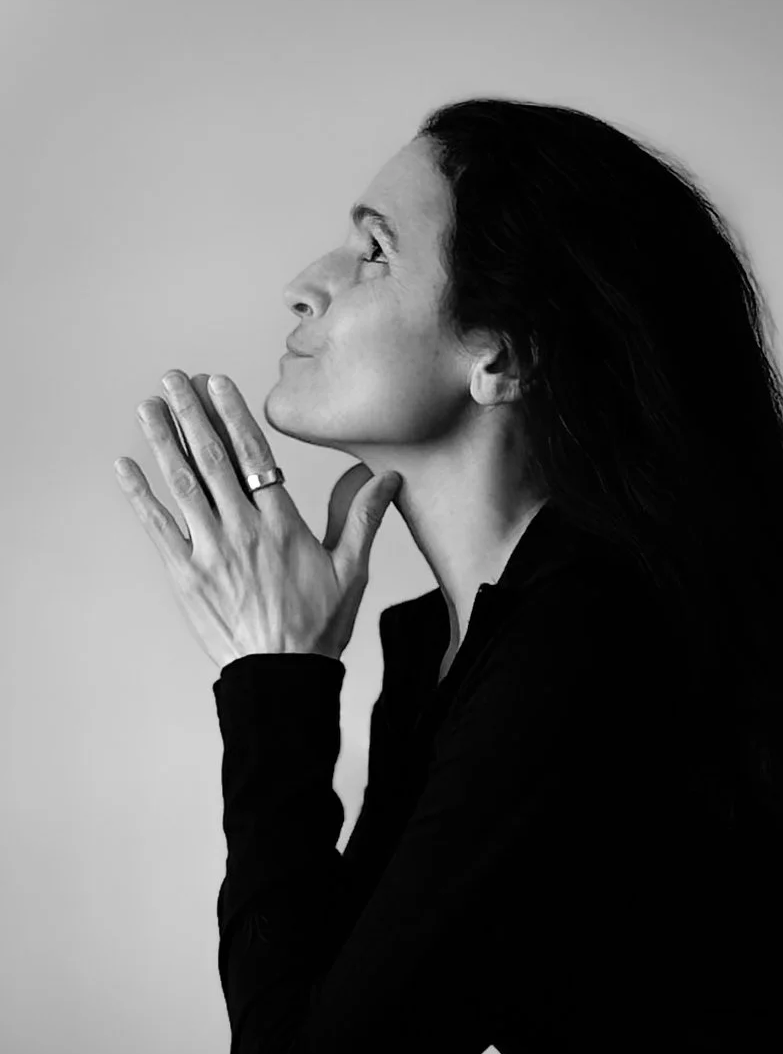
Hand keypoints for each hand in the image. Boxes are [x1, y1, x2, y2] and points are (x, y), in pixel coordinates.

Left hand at [115, 369, 400, 672]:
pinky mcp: (186, 574)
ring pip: (182, 484)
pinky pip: (157, 527)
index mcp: (282, 524)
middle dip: (190, 414)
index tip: (215, 383)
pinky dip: (139, 495)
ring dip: (162, 441)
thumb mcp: (352, 570)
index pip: (253, 455)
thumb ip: (362, 518)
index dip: (231, 414)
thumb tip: (388, 479)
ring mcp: (210, 551)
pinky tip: (125, 466)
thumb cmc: (317, 626)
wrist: (282, 674)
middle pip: (212, 459)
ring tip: (148, 407)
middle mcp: (243, 530)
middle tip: (173, 379)